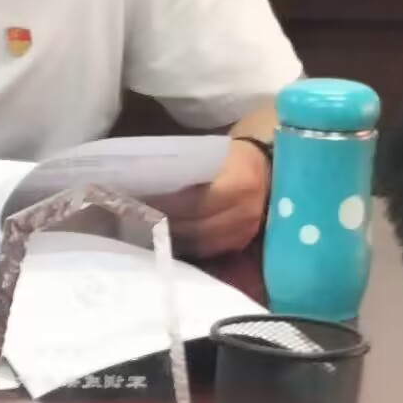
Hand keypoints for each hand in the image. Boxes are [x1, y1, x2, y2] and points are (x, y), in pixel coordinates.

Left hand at [150, 138, 270, 259]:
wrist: (266, 168)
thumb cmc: (230, 157)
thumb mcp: (211, 154)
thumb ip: (186, 170)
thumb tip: (145, 180)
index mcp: (239, 183)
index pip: (195, 202)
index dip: (166, 205)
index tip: (139, 202)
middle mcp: (246, 210)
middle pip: (196, 226)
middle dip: (164, 223)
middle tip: (136, 218)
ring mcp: (247, 229)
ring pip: (201, 241)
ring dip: (172, 236)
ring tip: (147, 228)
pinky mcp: (243, 241)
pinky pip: (209, 248)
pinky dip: (186, 244)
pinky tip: (167, 236)